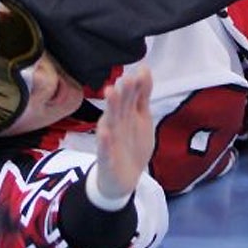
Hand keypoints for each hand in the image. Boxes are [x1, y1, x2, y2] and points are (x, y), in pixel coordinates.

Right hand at [93, 66, 154, 202]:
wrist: (121, 179)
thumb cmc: (130, 142)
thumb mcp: (141, 117)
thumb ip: (142, 94)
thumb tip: (143, 68)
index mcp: (125, 113)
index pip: (131, 97)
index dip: (136, 86)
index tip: (141, 72)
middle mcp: (116, 123)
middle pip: (119, 107)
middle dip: (122, 93)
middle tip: (126, 79)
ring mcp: (110, 140)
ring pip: (110, 123)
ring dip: (110, 109)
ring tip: (111, 93)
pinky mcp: (106, 158)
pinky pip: (104, 149)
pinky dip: (104, 142)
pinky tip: (104, 132)